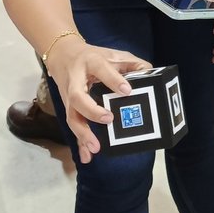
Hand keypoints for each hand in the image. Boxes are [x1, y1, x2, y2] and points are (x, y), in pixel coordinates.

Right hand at [46, 39, 152, 163]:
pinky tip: (87, 158)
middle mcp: (76, 81)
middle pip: (78, 98)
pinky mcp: (68, 108)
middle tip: (109, 120)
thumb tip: (150, 75)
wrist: (63, 54)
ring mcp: (69, 97)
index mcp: (90, 62)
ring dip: (83, 134)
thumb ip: (133, 63)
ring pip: (72, 117)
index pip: (101, 69)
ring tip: (96, 148)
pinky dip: (79, 143)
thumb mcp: (114, 54)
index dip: (114, 80)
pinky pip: (73, 127)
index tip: (127, 91)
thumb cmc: (94, 56)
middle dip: (92, 111)